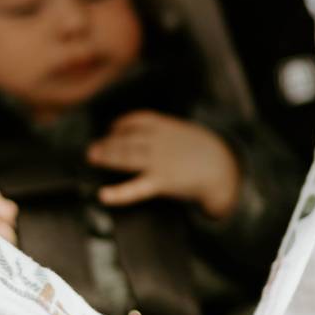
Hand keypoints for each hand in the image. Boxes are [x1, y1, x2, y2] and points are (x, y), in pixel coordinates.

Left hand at [87, 111, 240, 218]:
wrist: (222, 167)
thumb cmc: (201, 151)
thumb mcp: (184, 133)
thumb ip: (164, 131)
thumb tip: (143, 133)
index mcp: (166, 126)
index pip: (138, 119)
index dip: (122, 123)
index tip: (112, 128)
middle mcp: (158, 140)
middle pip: (127, 138)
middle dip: (108, 142)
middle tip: (93, 149)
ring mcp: (158, 160)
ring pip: (126, 156)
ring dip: (108, 155)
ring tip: (93, 157)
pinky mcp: (162, 181)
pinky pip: (136, 187)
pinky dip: (119, 192)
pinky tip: (104, 195)